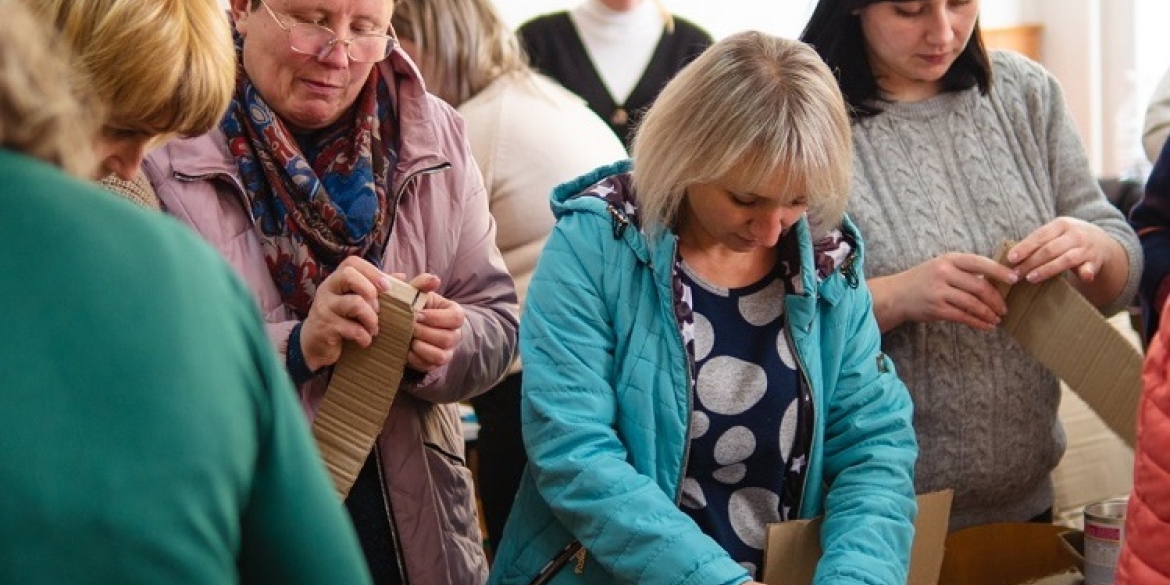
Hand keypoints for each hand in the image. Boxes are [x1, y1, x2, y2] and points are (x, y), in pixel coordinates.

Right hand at [300, 256, 393, 370]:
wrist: (315, 344)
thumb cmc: (341, 318)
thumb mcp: (356, 300)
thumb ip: (377, 288)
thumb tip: (401, 276)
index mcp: (337, 279)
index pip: (352, 262)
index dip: (372, 272)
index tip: (387, 288)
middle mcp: (327, 289)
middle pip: (349, 275)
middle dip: (370, 291)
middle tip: (378, 309)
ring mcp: (324, 307)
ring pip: (355, 303)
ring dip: (372, 319)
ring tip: (374, 329)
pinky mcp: (325, 327)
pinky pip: (352, 329)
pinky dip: (364, 336)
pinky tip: (365, 340)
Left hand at [402, 273, 464, 372]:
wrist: (411, 325)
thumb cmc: (418, 306)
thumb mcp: (419, 293)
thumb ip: (423, 283)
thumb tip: (434, 280)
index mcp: (455, 314)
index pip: (456, 318)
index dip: (436, 318)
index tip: (418, 314)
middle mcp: (455, 335)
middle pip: (446, 339)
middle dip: (424, 333)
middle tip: (409, 326)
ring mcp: (447, 352)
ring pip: (440, 356)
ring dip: (421, 347)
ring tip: (409, 338)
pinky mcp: (435, 364)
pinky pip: (428, 366)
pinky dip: (415, 358)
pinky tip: (406, 349)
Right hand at [872, 252, 1018, 331]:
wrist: (896, 295)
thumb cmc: (923, 280)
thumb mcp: (941, 266)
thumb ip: (964, 271)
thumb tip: (995, 280)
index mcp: (949, 259)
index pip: (980, 262)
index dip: (1000, 270)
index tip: (1015, 278)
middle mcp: (944, 272)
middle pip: (979, 286)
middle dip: (996, 299)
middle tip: (1005, 308)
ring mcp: (939, 291)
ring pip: (973, 303)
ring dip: (988, 313)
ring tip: (997, 319)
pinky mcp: (936, 308)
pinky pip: (963, 316)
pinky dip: (978, 322)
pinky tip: (986, 326)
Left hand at [1007, 217, 1114, 283]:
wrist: (1103, 243)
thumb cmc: (1069, 239)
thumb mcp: (1057, 233)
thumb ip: (1039, 242)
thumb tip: (1011, 257)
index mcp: (1061, 224)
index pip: (1040, 235)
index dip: (1025, 247)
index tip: (1010, 258)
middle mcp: (1075, 234)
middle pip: (1049, 249)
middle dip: (1030, 262)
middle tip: (1015, 274)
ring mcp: (1086, 248)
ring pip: (1065, 259)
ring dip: (1048, 269)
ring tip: (1031, 278)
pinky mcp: (1095, 261)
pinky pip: (1090, 267)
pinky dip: (1088, 272)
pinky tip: (1085, 277)